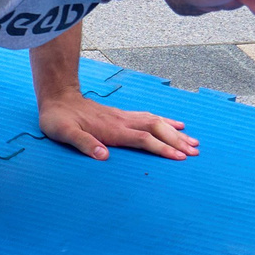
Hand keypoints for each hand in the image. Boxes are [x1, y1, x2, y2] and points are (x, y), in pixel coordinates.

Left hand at [40, 95, 198, 161]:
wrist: (58, 97)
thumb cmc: (59, 118)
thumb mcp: (64, 133)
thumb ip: (83, 143)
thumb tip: (103, 155)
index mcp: (113, 129)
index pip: (144, 139)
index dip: (162, 148)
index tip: (180, 157)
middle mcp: (122, 121)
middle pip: (156, 129)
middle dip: (177, 140)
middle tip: (196, 151)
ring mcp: (123, 116)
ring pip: (156, 122)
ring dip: (174, 132)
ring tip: (193, 140)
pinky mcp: (122, 115)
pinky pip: (149, 117)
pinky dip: (165, 121)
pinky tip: (174, 124)